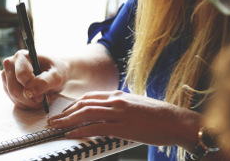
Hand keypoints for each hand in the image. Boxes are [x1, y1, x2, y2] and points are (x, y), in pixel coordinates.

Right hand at [1, 50, 67, 109]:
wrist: (55, 73)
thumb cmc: (56, 71)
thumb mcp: (57, 76)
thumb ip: (45, 82)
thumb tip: (30, 92)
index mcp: (22, 56)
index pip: (21, 76)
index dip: (32, 88)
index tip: (43, 95)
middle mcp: (11, 64)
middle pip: (14, 88)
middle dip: (30, 99)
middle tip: (43, 99)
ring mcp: (7, 76)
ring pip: (13, 96)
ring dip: (29, 102)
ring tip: (42, 98)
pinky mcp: (8, 86)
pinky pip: (14, 100)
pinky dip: (27, 104)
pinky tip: (36, 99)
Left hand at [47, 91, 200, 147]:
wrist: (177, 121)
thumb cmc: (160, 116)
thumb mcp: (136, 106)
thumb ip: (121, 107)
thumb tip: (109, 114)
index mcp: (119, 95)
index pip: (89, 97)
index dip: (73, 105)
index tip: (64, 112)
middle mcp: (116, 101)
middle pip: (83, 104)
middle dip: (65, 112)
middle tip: (53, 120)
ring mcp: (119, 113)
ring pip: (86, 113)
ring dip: (67, 120)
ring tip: (56, 127)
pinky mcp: (123, 126)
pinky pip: (96, 127)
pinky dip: (81, 131)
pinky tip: (71, 134)